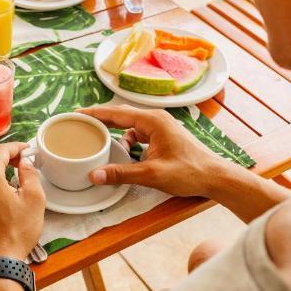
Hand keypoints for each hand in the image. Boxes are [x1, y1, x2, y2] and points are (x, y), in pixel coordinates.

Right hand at [77, 105, 231, 197]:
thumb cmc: (189, 172)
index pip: (116, 113)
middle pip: (121, 115)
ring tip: (102, 142)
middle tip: (81, 125)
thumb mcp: (152, 175)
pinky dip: (129, 140)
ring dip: (117, 133)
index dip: (94, 113)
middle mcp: (156, 118)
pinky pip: (140, 132)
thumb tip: (94, 175)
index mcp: (152, 120)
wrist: (215, 177)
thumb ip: (121, 173)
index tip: (76, 114)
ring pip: (131, 124)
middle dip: (101, 120)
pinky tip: (127, 153)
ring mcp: (161, 126)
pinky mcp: (164, 135)